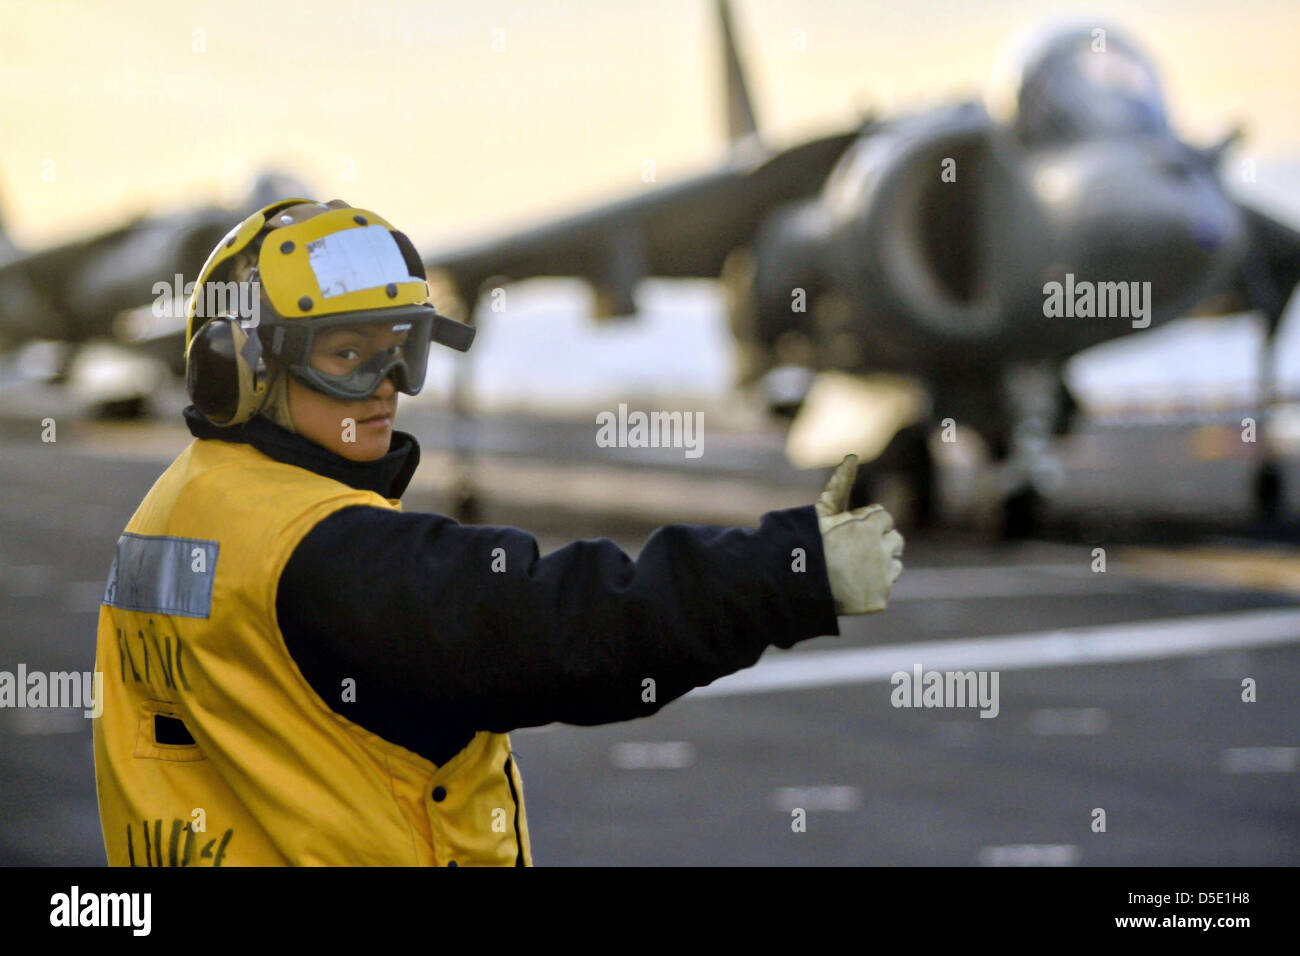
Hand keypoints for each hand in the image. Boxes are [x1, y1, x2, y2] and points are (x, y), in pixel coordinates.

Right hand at [814, 455, 903, 613]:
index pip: (883, 518)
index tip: (847, 534)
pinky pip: (885, 588)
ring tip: (852, 570)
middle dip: (879, 544)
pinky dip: (873, 588)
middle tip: (852, 554)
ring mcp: (882, 575)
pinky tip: (852, 587)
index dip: (865, 525)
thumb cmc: (806, 543)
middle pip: (895, 540)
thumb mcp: (822, 510)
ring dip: (881, 566)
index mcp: (871, 524)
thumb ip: (841, 484)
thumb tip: (852, 456)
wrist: (794, 584)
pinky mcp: (880, 598)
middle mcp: (882, 548)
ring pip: (895, 564)